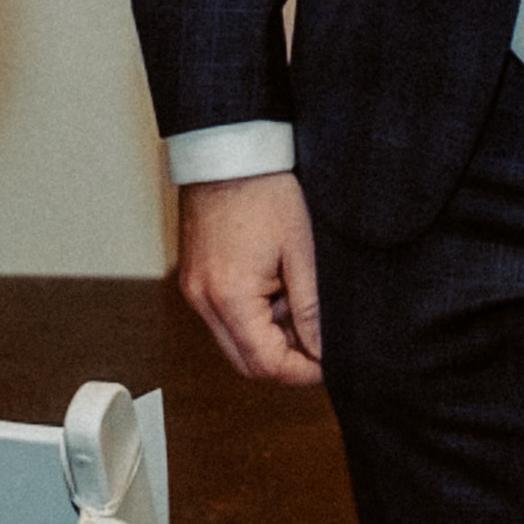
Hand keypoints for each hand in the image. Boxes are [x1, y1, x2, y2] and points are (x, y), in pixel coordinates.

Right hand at [177, 170, 324, 388]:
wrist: (228, 152)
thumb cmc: (264, 191)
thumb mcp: (302, 253)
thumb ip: (312, 310)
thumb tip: (323, 350)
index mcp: (229, 297)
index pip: (266, 364)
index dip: (302, 371)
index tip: (329, 362)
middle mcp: (203, 301)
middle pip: (246, 363)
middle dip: (286, 360)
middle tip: (319, 340)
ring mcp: (194, 291)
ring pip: (235, 343)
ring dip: (270, 338)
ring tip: (299, 303)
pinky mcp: (194, 280)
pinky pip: (225, 319)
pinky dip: (253, 318)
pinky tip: (278, 290)